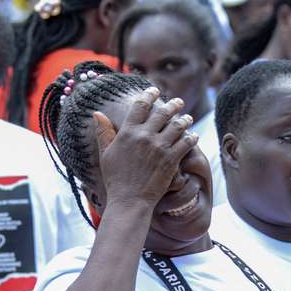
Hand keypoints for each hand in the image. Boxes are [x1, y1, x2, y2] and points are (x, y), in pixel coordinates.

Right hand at [93, 88, 197, 208]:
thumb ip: (103, 132)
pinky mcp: (171, 159)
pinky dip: (191, 137)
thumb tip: (97, 113)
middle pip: (162, 112)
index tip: (155, 90)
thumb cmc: (115, 179)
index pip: (140, 105)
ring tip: (188, 118)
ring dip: (184, 120)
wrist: (129, 200)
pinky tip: (194, 136)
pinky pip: (185, 143)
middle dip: (173, 104)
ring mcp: (159, 147)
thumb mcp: (105, 153)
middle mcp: (144, 136)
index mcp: (128, 131)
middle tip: (178, 101)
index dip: (149, 95)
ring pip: (177, 126)